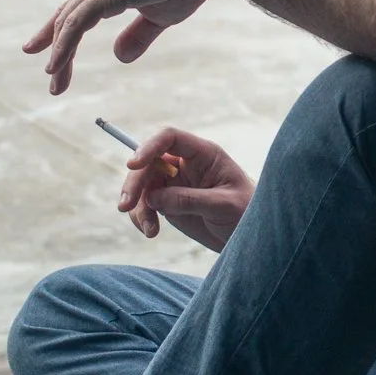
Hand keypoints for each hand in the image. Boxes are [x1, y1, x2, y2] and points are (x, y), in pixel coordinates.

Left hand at [27, 0, 224, 94]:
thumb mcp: (161, 14)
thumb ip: (138, 34)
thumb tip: (119, 56)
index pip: (77, 8)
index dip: (59, 30)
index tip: (45, 49)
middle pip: (66, 16)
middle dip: (52, 44)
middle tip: (49, 74)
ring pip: (67, 24)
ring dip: (59, 56)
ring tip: (53, 82)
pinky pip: (75, 25)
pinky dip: (63, 47)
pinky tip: (55, 66)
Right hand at [117, 126, 252, 250]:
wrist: (249, 236)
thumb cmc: (245, 213)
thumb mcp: (222, 206)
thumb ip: (189, 200)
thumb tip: (153, 198)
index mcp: (203, 154)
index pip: (170, 138)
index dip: (149, 147)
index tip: (133, 165)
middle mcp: (185, 164)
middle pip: (149, 163)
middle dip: (135, 183)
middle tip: (126, 205)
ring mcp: (174, 182)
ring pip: (143, 185)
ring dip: (137, 206)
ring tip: (149, 231)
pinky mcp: (168, 201)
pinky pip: (145, 204)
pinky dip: (141, 217)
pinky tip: (150, 232)